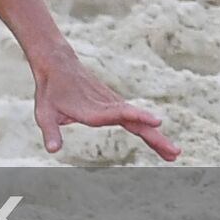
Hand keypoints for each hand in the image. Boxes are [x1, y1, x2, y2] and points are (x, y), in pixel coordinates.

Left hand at [32, 51, 179, 161]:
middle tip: (174, 153)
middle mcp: (107, 106)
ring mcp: (114, 105)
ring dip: (156, 137)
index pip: (118, 114)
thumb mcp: (44, 113)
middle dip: (155, 137)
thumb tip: (52, 150)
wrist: (58, 65)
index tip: (156, 122)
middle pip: (135, 122)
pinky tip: (159, 142)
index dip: (137, 117)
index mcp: (92, 109)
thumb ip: (50, 132)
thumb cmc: (50, 90)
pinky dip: (149, 130)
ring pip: (139, 122)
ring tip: (173, 155)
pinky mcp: (115, 105)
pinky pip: (135, 119)